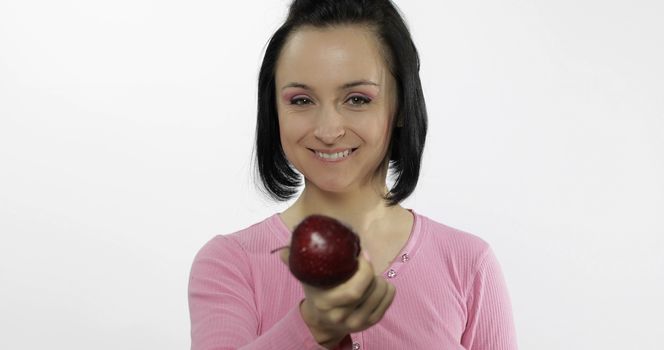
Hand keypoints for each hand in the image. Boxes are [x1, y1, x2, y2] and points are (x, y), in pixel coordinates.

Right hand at [278, 247, 396, 346]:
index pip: (355, 291)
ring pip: (381, 293)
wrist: (322, 321)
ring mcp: (358, 323)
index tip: (360, 255)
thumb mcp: (304, 277)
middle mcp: (343, 317)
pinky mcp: (371, 324)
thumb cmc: (316, 291)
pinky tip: (378, 283)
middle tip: (365, 261)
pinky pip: (388, 300)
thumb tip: (283, 250)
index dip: (364, 270)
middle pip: (370, 290)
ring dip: (379, 278)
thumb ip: (293, 261)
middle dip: (371, 271)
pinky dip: (387, 288)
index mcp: (326, 304)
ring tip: (368, 274)